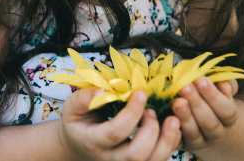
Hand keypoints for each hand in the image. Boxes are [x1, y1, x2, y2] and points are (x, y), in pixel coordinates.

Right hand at [60, 89, 180, 160]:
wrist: (80, 145)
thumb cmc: (78, 122)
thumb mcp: (72, 108)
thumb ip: (83, 98)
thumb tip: (104, 90)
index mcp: (93, 142)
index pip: (115, 132)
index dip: (131, 113)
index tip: (141, 93)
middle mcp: (110, 158)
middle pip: (136, 155)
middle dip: (151, 130)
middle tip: (152, 110)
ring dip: (167, 141)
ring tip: (172, 119)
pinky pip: (159, 160)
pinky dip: (171, 144)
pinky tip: (172, 127)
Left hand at [172, 77, 238, 151]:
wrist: (200, 118)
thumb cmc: (208, 96)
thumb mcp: (219, 87)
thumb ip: (224, 82)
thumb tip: (223, 82)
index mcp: (227, 117)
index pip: (226, 110)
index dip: (213, 96)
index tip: (200, 79)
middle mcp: (215, 132)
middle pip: (209, 123)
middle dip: (196, 103)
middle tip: (185, 87)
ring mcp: (198, 140)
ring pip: (193, 133)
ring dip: (184, 116)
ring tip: (177, 101)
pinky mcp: (181, 144)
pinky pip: (177, 140)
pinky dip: (172, 129)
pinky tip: (168, 116)